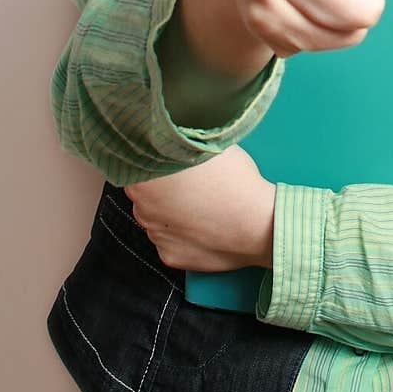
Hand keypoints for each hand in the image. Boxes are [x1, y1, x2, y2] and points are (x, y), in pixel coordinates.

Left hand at [124, 147, 275, 271]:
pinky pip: (168, 240)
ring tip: (200, 204)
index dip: (151, 158)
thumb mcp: (208, 146)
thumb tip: (173, 135)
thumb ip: (181, 142)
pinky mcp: (169, 256)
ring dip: (168, 210)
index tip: (167, 158)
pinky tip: (202, 224)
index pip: (134, 162)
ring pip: (155, 216)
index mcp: (145, 176)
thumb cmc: (236, 181)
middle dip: (161, 186)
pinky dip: (180, 233)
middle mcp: (141, 207)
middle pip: (143, 191)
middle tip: (190, 181)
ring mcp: (154, 235)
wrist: (259, 225)